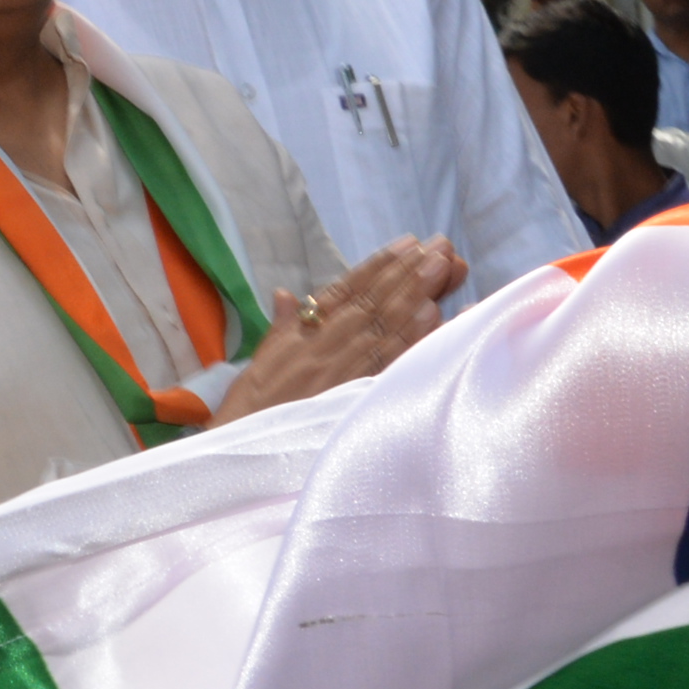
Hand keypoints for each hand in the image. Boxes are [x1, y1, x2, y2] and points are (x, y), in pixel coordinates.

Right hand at [229, 238, 465, 415]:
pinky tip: (433, 318)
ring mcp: (342, 370)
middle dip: (408, 272)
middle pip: (373, 302)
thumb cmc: (252, 405)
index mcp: (304, 332)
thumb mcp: (261, 359)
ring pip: (385, 326)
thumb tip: (285, 294)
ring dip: (416, 295)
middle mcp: (325, 345)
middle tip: (439, 246)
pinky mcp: (354, 395)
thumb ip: (281, 325)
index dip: (378, 265)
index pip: (347, 290)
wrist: (246, 444)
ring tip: (443, 268)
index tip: (407, 243)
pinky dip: (412, 339)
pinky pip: (389, 363)